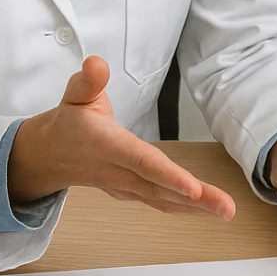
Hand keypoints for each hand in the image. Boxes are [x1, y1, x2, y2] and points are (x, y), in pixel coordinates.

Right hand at [7, 55, 235, 219]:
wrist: (48, 156)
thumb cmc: (69, 123)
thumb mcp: (75, 94)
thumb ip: (88, 80)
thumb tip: (96, 63)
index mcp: (109, 146)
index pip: (142, 162)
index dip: (168, 176)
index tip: (193, 188)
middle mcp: (119, 172)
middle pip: (161, 188)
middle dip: (197, 199)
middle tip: (228, 208)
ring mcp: (126, 186)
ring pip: (164, 200)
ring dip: (198, 208)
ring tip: (227, 211)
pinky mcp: (132, 192)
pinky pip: (161, 203)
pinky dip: (185, 209)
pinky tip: (208, 211)